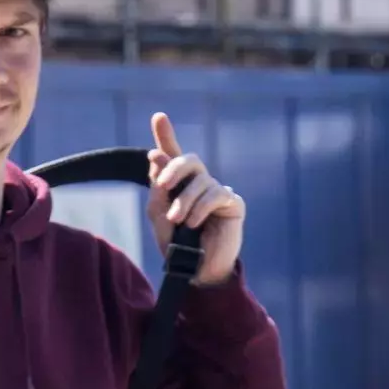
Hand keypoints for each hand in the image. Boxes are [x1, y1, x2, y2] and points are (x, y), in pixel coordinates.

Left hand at [148, 112, 244, 286]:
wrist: (196, 271)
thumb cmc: (177, 247)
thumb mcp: (160, 219)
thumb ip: (157, 191)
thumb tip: (156, 158)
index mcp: (179, 186)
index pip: (173, 156)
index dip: (166, 136)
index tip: (158, 116)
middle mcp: (200, 184)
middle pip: (189, 160)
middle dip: (173, 168)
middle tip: (162, 186)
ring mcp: (217, 191)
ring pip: (200, 180)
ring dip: (185, 200)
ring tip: (178, 220)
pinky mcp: (232, 203)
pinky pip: (216, 193)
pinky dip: (201, 207)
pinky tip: (195, 222)